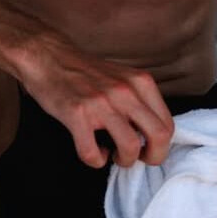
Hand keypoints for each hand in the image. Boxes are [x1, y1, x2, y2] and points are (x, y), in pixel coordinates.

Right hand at [20, 38, 174, 169]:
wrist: (48, 56)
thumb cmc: (85, 71)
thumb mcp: (123, 77)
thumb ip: (140, 99)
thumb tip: (153, 133)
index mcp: (140, 82)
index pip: (168, 124)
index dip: (162, 145)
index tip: (148, 149)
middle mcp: (125, 91)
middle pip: (159, 137)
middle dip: (152, 157)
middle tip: (138, 159)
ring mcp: (101, 103)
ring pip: (130, 147)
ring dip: (123, 161)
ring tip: (113, 155)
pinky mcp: (77, 114)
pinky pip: (92, 152)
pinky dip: (95, 160)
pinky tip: (93, 150)